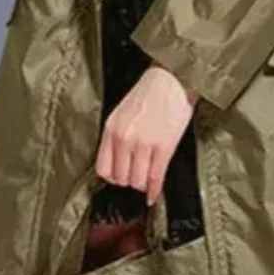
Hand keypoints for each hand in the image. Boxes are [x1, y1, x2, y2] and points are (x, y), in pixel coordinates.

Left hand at [96, 64, 197, 205]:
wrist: (170, 79)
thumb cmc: (148, 94)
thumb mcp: (122, 113)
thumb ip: (116, 137)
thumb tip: (117, 163)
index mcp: (111, 129)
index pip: (103, 169)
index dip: (113, 177)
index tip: (121, 177)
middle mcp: (124, 138)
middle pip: (121, 179)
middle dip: (130, 181)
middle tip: (138, 176)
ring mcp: (143, 143)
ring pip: (137, 181)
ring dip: (143, 184)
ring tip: (148, 179)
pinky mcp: (163, 146)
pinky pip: (156, 177)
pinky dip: (155, 190)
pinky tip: (154, 194)